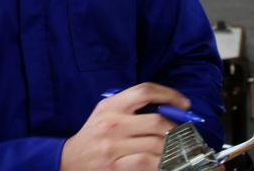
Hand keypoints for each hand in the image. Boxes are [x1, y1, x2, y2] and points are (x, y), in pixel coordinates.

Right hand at [60, 82, 187, 170]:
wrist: (70, 159)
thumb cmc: (94, 135)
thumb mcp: (106, 113)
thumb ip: (131, 107)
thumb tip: (168, 108)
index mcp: (110, 105)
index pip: (145, 91)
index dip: (169, 95)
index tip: (183, 104)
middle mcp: (112, 123)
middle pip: (156, 121)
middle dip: (175, 128)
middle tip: (181, 133)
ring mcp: (113, 146)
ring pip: (157, 144)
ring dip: (172, 148)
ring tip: (175, 149)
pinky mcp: (116, 166)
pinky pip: (148, 162)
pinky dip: (162, 162)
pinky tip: (164, 161)